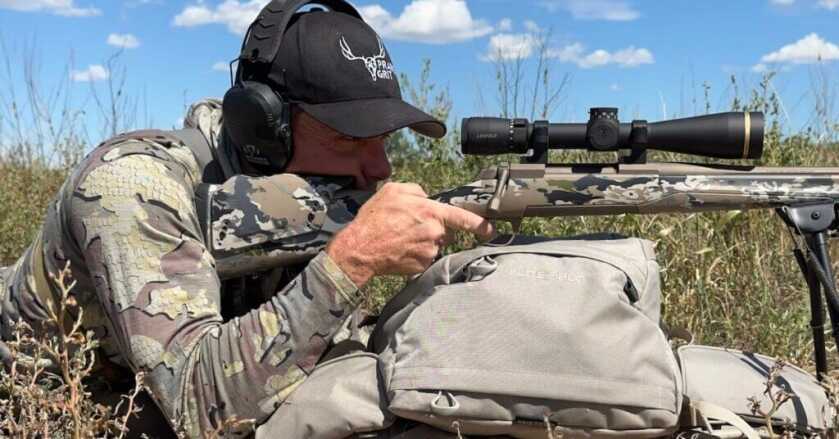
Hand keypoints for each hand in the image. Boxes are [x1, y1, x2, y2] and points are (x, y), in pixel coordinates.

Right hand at [326, 182, 494, 286]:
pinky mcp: (421, 266)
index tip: (491, 229)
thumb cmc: (374, 219)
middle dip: (431, 228)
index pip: (463, 217)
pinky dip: (415, 254)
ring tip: (399, 238)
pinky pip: (424, 257)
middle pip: (444, 230)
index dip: (480, 224)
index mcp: (430, 212)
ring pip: (433, 244)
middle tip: (407, 226)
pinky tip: (399, 249)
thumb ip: (416, 190)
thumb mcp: (393, 190)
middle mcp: (434, 233)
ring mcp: (429, 252)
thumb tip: (427, 197)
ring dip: (421, 241)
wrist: (360, 249)